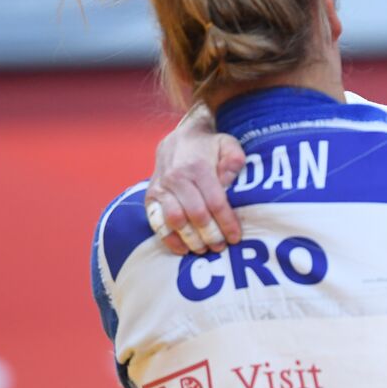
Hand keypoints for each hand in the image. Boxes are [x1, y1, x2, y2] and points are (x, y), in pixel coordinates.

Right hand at [145, 103, 245, 253]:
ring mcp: (161, 187)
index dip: (227, 222)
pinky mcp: (150, 196)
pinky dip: (169, 239)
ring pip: (175, 220)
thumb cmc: (209, 146)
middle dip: (211, 235)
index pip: (215, 201)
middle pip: (196, 214)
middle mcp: (176, 177)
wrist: (179, 138)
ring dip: (191, 239)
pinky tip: (183, 249)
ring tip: (205, 249)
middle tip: (221, 247)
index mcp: (198, 166)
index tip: (235, 237)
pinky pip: (157, 222)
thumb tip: (229, 182)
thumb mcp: (227, 144)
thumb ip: (234, 160)